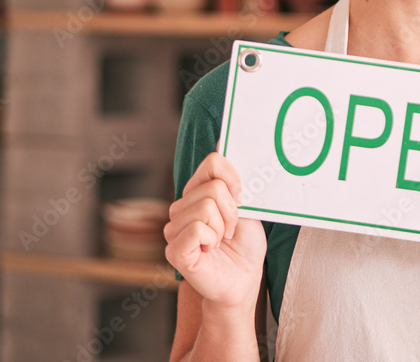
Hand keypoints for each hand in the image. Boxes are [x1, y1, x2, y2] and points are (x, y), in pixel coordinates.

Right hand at [164, 152, 266, 311]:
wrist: (243, 283)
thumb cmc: (244, 247)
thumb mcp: (245, 207)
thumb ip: (234, 178)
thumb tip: (225, 137)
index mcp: (196, 193)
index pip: (212, 162)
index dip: (233, 178)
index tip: (240, 197)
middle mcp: (180, 208)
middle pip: (213, 186)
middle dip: (232, 210)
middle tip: (231, 230)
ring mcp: (174, 228)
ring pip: (206, 206)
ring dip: (224, 226)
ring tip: (221, 241)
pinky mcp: (175, 249)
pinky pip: (198, 228)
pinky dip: (213, 238)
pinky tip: (210, 250)